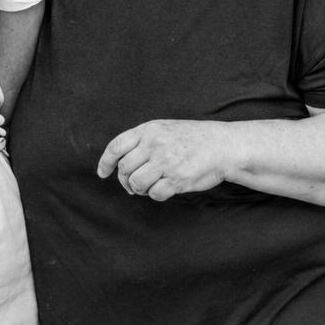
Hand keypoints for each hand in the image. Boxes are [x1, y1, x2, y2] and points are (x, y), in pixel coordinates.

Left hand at [96, 120, 234, 200]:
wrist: (222, 145)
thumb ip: (142, 142)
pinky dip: (156, 195)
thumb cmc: (192, 139)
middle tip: (134, 185)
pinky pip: (154, 194)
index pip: (117, 146)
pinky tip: (166, 188)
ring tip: (151, 185)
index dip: (105, 162)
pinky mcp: (177, 178)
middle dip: (125, 180)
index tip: (102, 173)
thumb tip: (121, 167)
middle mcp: (154, 144)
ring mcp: (165, 161)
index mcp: (149, 130)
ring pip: (136, 183)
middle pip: (124, 168)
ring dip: (140, 189)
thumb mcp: (164, 129)